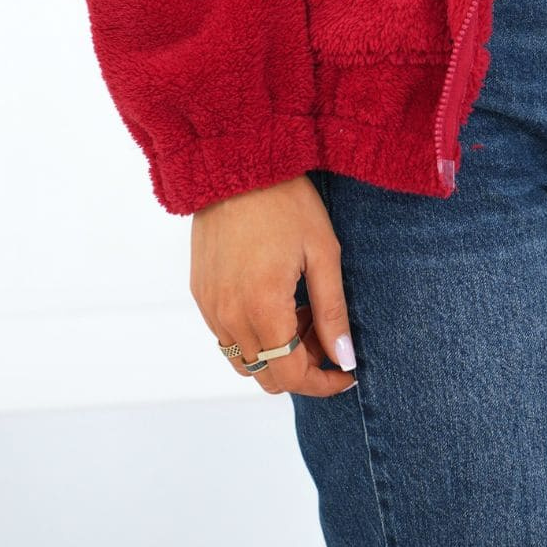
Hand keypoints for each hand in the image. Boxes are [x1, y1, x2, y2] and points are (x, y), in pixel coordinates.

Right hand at [190, 173, 357, 399]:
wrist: (236, 163)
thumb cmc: (286, 201)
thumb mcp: (323, 252)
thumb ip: (333, 312)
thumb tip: (345, 359)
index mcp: (262, 307)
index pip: (290, 376)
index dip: (322, 383)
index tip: (347, 373)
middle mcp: (228, 315)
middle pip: (266, 374)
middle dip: (302, 364)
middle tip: (326, 330)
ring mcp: (209, 306)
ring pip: (244, 359)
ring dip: (276, 351)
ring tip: (302, 310)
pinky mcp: (199, 293)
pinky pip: (226, 335)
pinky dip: (254, 333)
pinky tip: (276, 298)